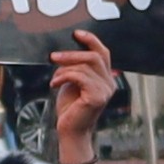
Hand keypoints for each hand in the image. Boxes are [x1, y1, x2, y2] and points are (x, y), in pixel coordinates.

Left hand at [46, 33, 115, 163]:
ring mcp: (105, 90)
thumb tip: (66, 51)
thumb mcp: (73, 83)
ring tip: (54, 78)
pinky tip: (54, 84)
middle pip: (94, 56)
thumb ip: (76, 68)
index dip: (91, 40)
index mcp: (105, 78)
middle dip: (71, 54)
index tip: (76, 33)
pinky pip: (79, 77)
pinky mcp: (97, 97)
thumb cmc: (70, 108)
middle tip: (53, 56)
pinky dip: (63, 77)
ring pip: (84, 66)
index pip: (103, 53)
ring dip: (64, 69)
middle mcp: (109, 83)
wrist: (70, 131)